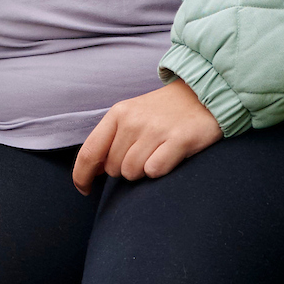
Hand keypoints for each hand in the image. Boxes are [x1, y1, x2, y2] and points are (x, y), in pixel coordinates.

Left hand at [72, 79, 222, 193]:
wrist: (202, 94)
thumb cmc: (162, 111)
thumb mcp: (130, 116)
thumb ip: (110, 139)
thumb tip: (92, 170)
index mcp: (117, 114)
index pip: (89, 151)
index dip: (81, 175)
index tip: (83, 190)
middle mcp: (133, 121)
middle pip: (113, 168)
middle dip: (124, 170)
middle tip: (143, 155)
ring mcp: (156, 130)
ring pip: (133, 172)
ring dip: (142, 172)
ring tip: (156, 154)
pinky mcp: (180, 139)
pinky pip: (155, 171)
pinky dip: (159, 170)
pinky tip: (168, 156)